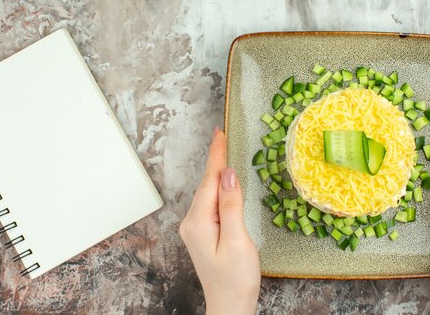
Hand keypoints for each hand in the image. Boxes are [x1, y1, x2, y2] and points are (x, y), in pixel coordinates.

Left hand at [179, 128, 260, 314]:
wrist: (229, 307)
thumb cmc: (236, 279)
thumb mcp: (237, 240)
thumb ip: (231, 205)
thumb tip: (227, 174)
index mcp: (198, 221)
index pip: (209, 180)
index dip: (216, 155)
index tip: (220, 132)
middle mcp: (192, 222)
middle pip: (206, 184)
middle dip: (216, 159)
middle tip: (224, 135)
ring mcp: (196, 229)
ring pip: (208, 193)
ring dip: (217, 173)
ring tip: (225, 151)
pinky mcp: (203, 234)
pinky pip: (210, 204)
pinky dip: (218, 189)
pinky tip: (224, 183)